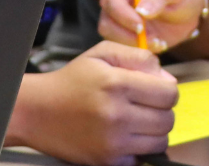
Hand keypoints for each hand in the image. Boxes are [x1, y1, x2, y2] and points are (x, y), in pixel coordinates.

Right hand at [7, 42, 178, 165]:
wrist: (38, 112)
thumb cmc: (72, 81)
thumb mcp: (103, 54)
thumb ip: (140, 58)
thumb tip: (167, 79)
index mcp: (117, 84)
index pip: (169, 93)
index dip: (166, 90)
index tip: (155, 90)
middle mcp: (117, 115)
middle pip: (168, 120)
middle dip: (161, 111)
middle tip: (144, 106)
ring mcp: (112, 142)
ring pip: (160, 141)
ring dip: (154, 132)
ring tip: (136, 121)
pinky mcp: (107, 161)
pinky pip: (142, 159)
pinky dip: (138, 149)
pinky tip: (125, 137)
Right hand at [99, 0, 206, 52]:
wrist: (189, 3)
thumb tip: (141, 11)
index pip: (110, 0)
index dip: (122, 15)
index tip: (141, 26)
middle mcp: (119, 6)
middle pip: (107, 24)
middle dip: (127, 36)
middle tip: (152, 38)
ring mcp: (123, 25)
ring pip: (114, 41)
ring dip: (135, 46)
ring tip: (159, 42)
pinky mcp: (131, 40)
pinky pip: (127, 51)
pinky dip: (142, 53)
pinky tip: (160, 45)